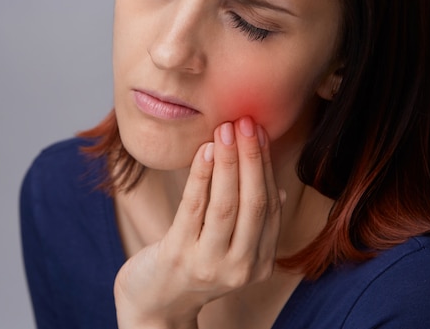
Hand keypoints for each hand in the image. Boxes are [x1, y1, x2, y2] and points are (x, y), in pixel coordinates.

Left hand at [114, 117, 283, 328]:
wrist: (154, 306)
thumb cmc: (192, 268)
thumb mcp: (229, 249)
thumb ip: (252, 223)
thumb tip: (274, 186)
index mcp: (259, 263)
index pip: (270, 207)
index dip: (266, 166)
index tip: (260, 133)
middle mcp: (240, 267)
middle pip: (253, 203)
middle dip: (252, 158)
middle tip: (246, 123)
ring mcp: (209, 263)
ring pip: (226, 205)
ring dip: (229, 163)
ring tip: (226, 131)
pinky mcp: (178, 255)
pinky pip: (194, 209)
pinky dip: (201, 177)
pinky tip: (204, 151)